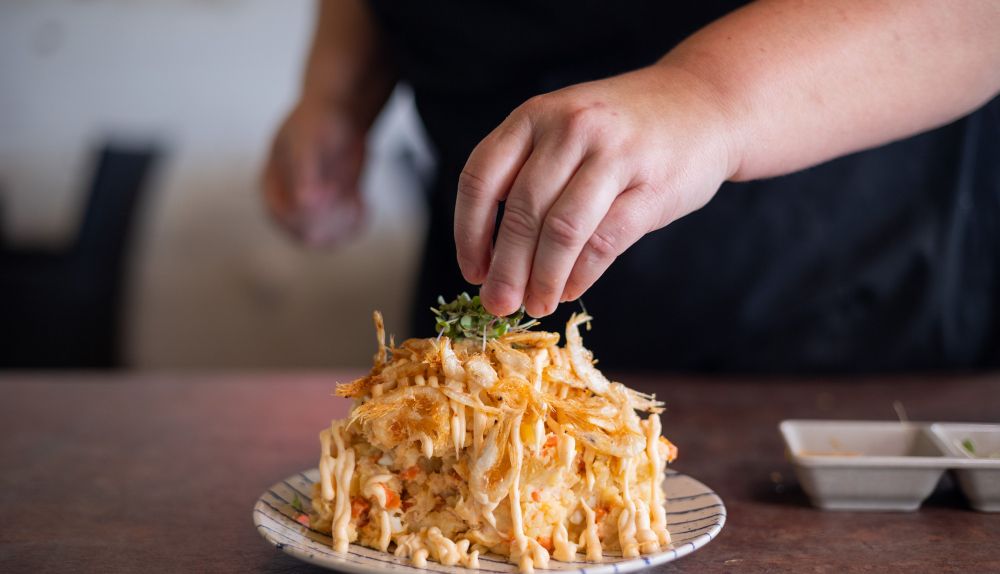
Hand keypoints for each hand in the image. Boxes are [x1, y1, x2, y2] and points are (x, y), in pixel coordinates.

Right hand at [262, 99, 366, 246]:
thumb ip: (305, 174)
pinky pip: (346, 234)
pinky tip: (363, 202)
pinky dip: (358, 223)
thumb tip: (306, 204)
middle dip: (330, 221)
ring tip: (355, 198)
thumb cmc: (317, 124)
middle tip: (347, 198)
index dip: (309, 214)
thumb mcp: (308, 143)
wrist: (341, 118)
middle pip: (306, 236)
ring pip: (328, 240)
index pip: (284, 218)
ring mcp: (312, 213)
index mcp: (271, 188)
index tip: (331, 194)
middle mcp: (289, 205)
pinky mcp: (334, 215)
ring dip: (345, 224)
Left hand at [455, 65, 740, 316]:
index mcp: (535, 115)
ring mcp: (614, 154)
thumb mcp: (564, 128)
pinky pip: (605, 241)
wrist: (703, 105)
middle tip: (497, 305)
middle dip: (505, 268)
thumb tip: (493, 256)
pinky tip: (569, 291)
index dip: (469, 232)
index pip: (482, 178)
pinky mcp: (652, 186)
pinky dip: (581, 274)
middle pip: (521, 211)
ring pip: (562, 230)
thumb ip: (528, 174)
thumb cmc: (622, 130)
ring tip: (535, 305)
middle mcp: (570, 128)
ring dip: (542, 277)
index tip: (473, 271)